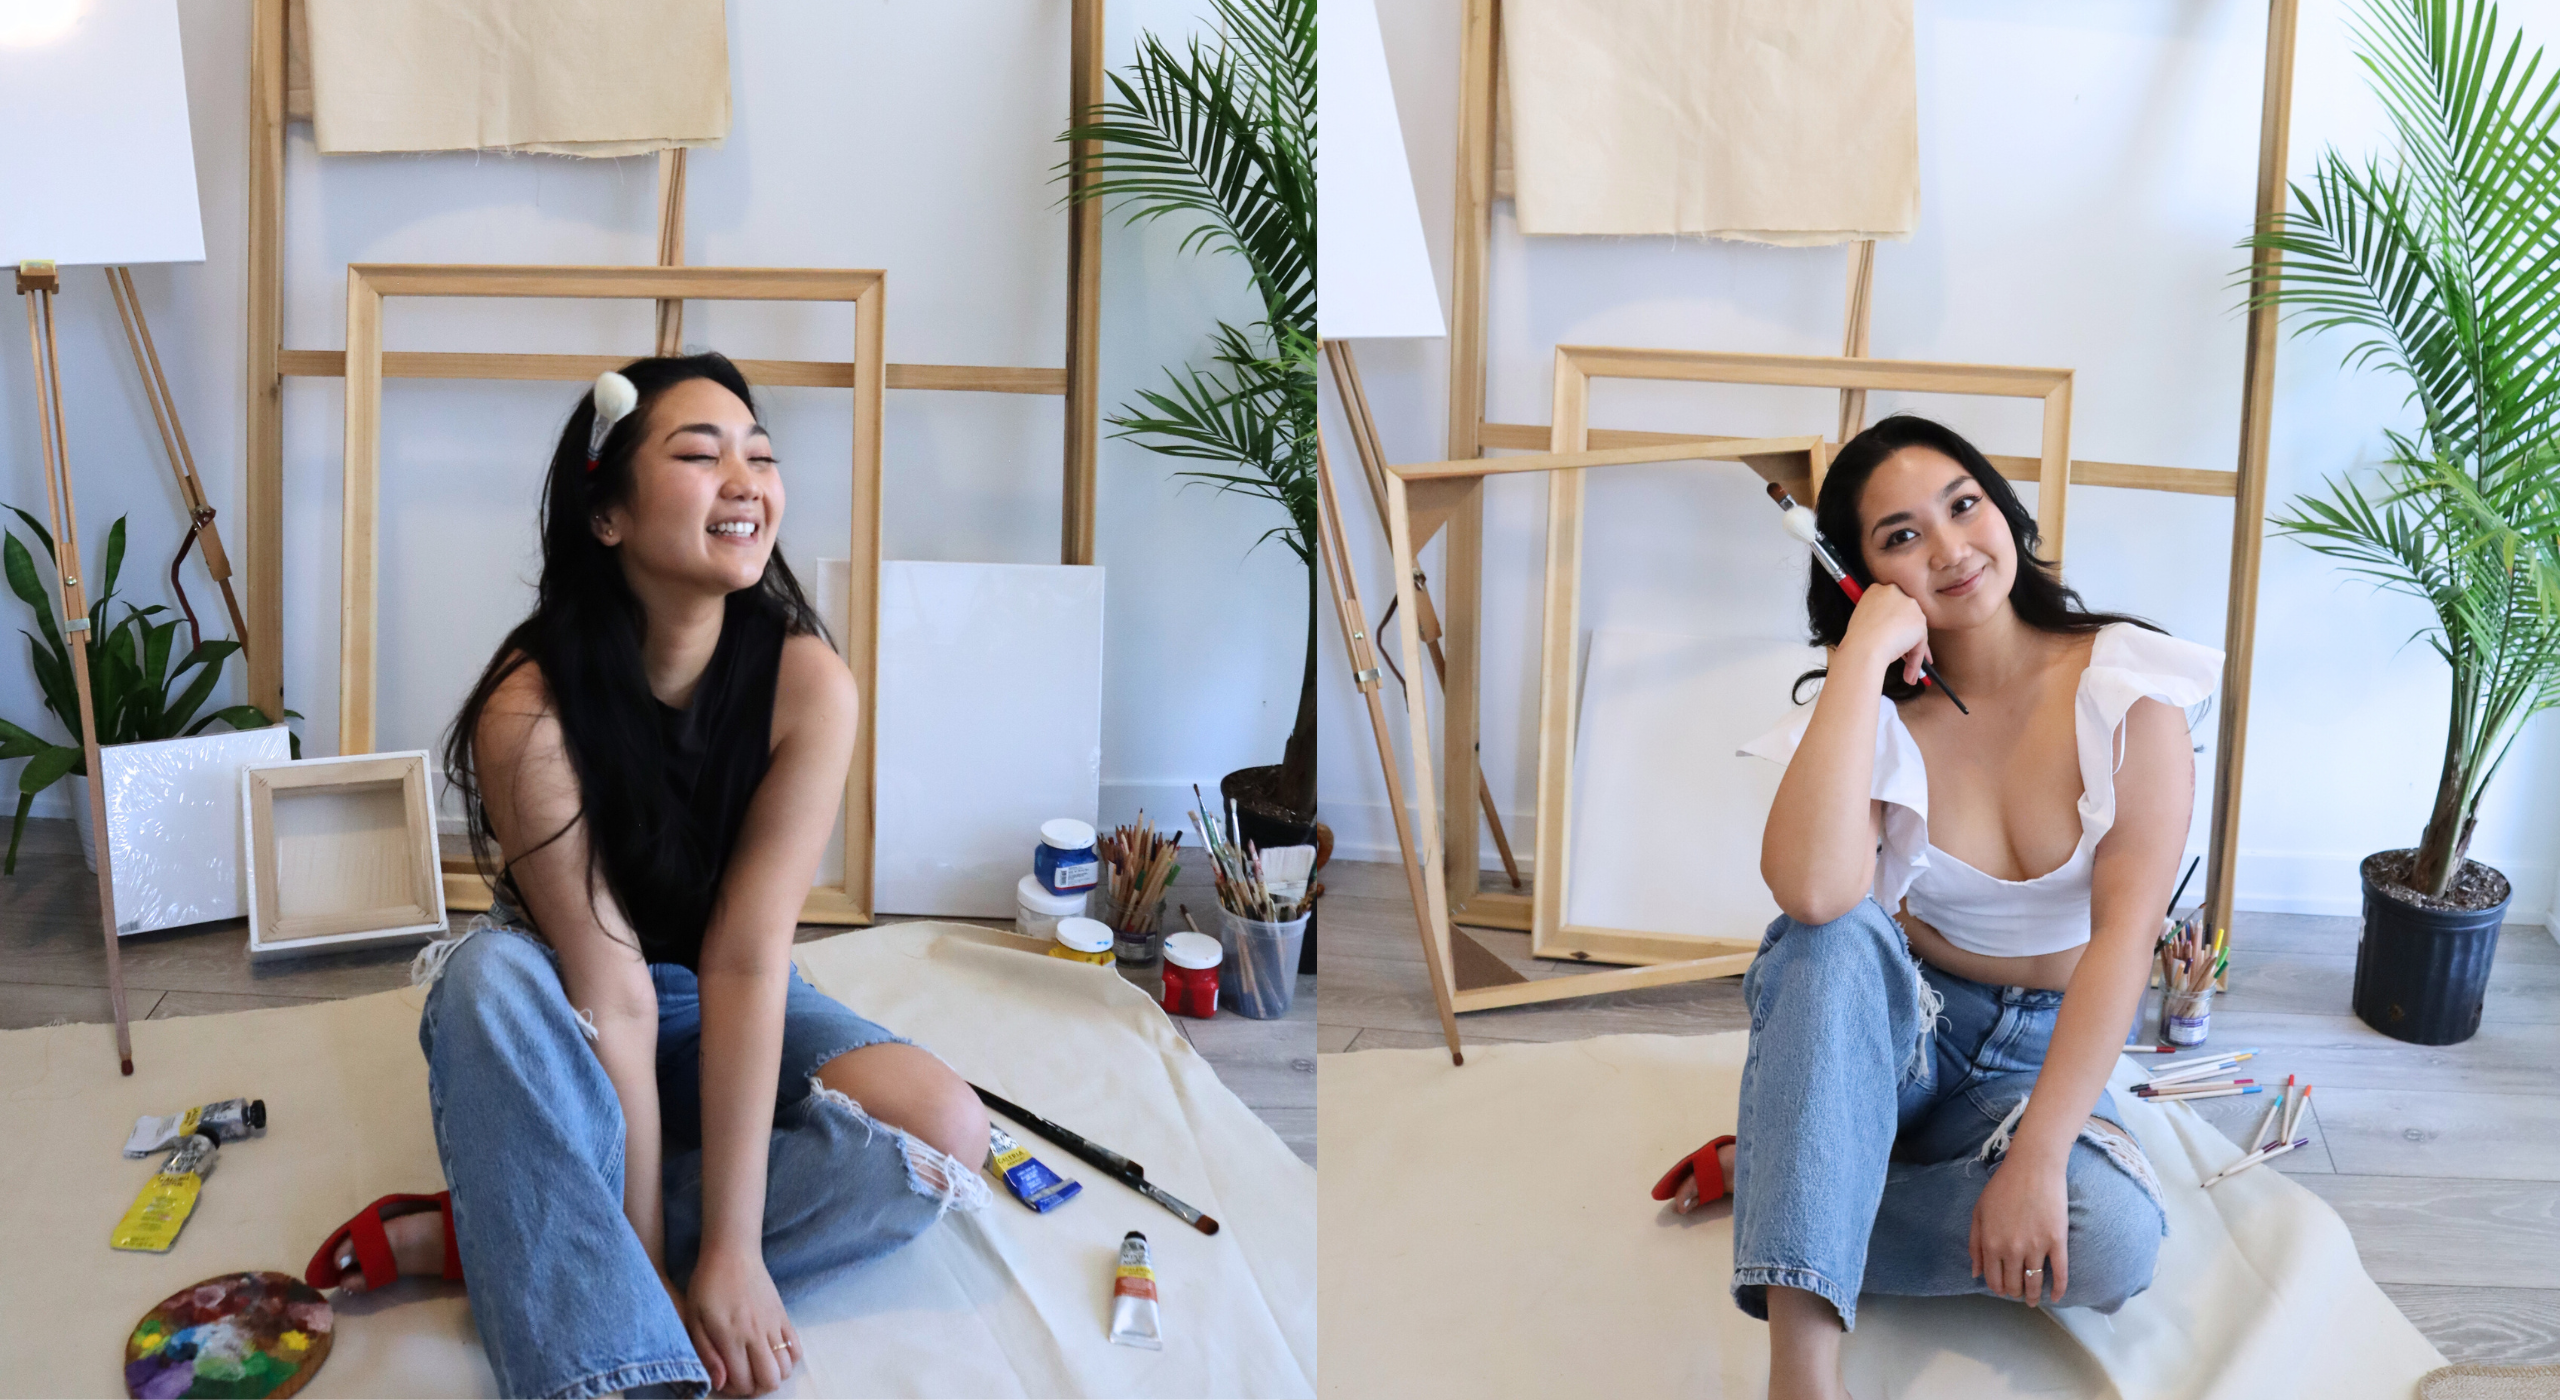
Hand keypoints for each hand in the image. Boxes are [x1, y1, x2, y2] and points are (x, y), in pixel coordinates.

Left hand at [685, 1245, 799, 1396]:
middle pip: (770, 1380)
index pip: (744, 1382)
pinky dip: (788, 1360)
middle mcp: (756, 1335)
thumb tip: (721, 1383)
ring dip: (773, 1375)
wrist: (732, 1253)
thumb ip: (706, 1354)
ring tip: (757, 1367)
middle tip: (743, 1379)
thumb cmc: (707, 1286)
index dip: (734, 1391)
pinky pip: (797, 1348)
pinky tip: (772, 1354)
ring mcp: (773, 1325)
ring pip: (786, 1368)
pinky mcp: (783, 1316)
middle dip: (757, 1388)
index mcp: (731, 1337)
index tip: (724, 1381)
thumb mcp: (694, 1320)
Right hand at [1839, 582, 1932, 687]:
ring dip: (1911, 652)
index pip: (1890, 604)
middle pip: (1905, 616)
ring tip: (1906, 671)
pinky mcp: (1920, 623)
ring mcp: (1910, 606)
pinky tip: (1909, 676)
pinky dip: (1915, 662)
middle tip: (1901, 655)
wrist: (1864, 648)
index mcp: (1877, 589)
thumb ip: (1875, 617)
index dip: (1891, 622)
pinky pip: (1920, 646)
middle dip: (1905, 636)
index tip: (1890, 635)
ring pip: (1914, 632)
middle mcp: (1896, 592)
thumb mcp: (1860, 618)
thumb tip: (1884, 631)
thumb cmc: (1857, 638)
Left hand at [1971, 1149, 2068, 1306]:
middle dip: (2014, 1293)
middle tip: (2017, 1294)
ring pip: (2034, 1282)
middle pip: (2013, 1284)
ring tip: (2033, 1301)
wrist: (2033, 1167)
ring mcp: (2036, 1247)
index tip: (2002, 1290)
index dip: (1998, 1288)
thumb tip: (1976, 1273)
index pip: (1993, 1279)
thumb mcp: (1978, 1212)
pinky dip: (2059, 1289)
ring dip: (2033, 1296)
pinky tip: (2056, 1297)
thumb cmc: (2003, 1186)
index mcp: (1990, 1243)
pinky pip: (2060, 1273)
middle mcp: (2012, 1249)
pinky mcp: (2057, 1241)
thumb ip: (1974, 1244)